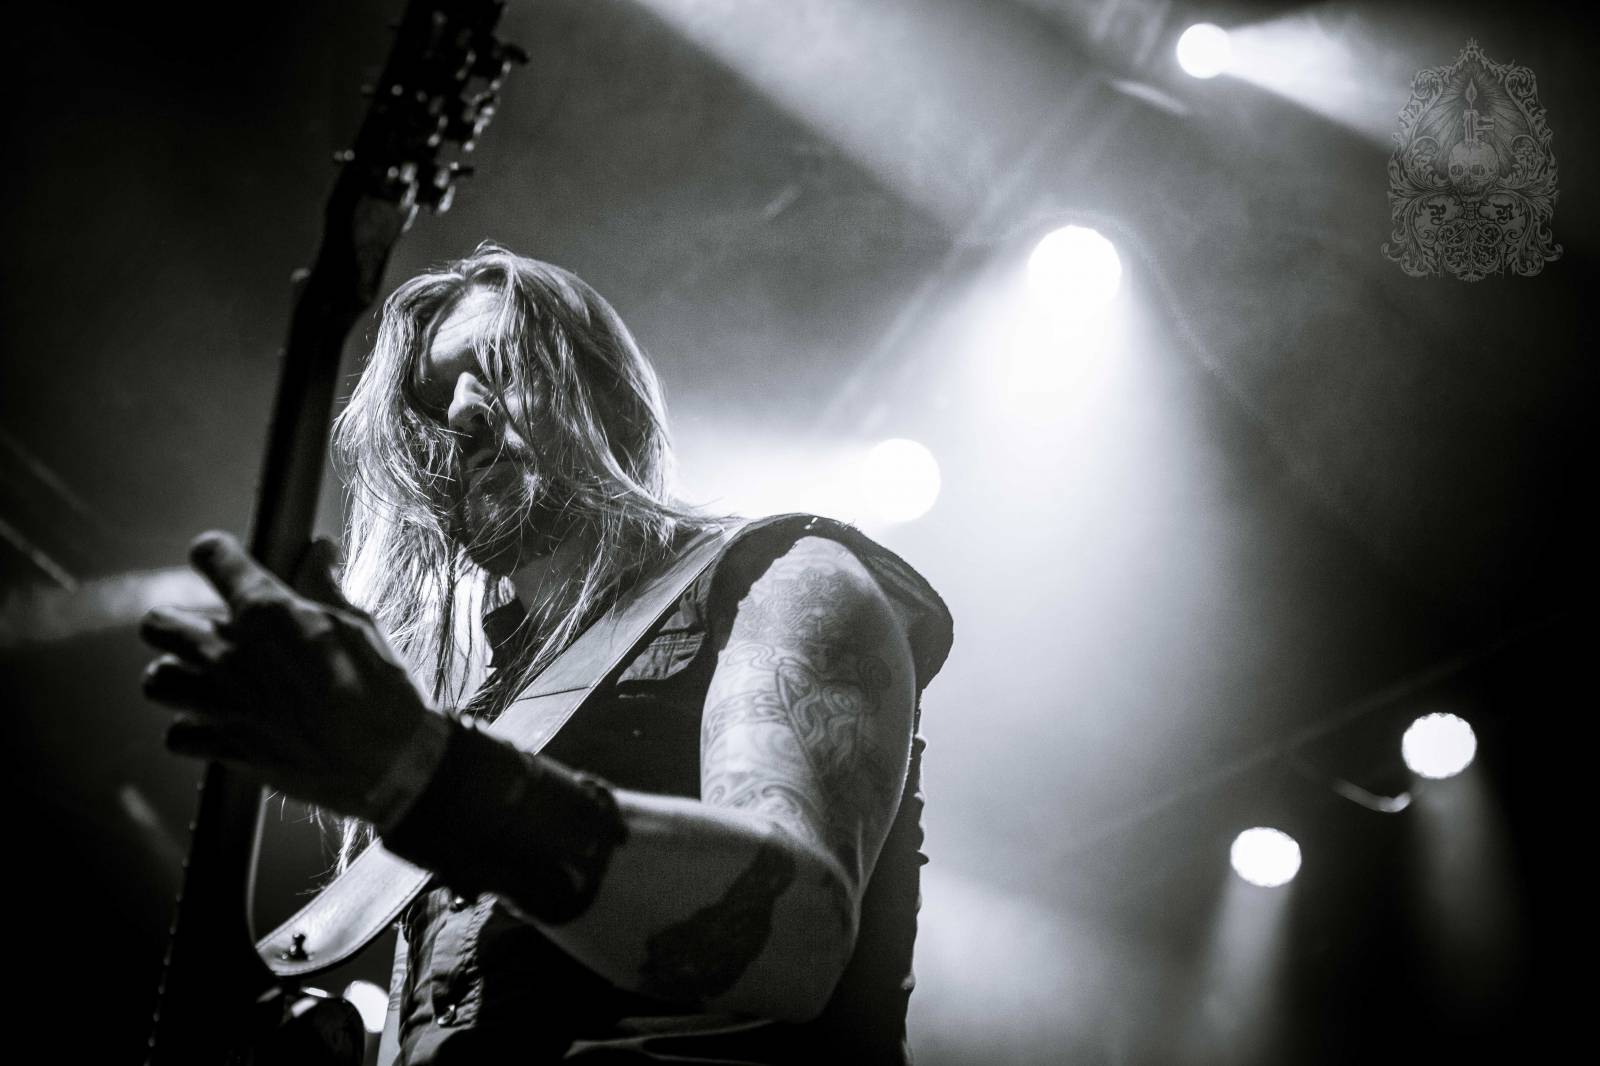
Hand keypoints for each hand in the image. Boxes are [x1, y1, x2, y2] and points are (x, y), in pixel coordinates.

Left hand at [140, 530, 432, 820]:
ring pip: (156, 680)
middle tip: (207, 631)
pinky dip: (193, 730)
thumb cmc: (382, 686)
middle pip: (158, 623)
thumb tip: (319, 548)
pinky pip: (177, 735)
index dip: (217, 554)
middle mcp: (230, 652)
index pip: (211, 556)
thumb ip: (324, 585)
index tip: (222, 560)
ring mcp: (221, 702)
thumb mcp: (359, 624)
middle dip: (177, 622)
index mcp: (267, 610)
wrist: (390, 760)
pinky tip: (219, 723)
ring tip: (205, 679)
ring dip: (177, 676)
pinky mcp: (225, 746)